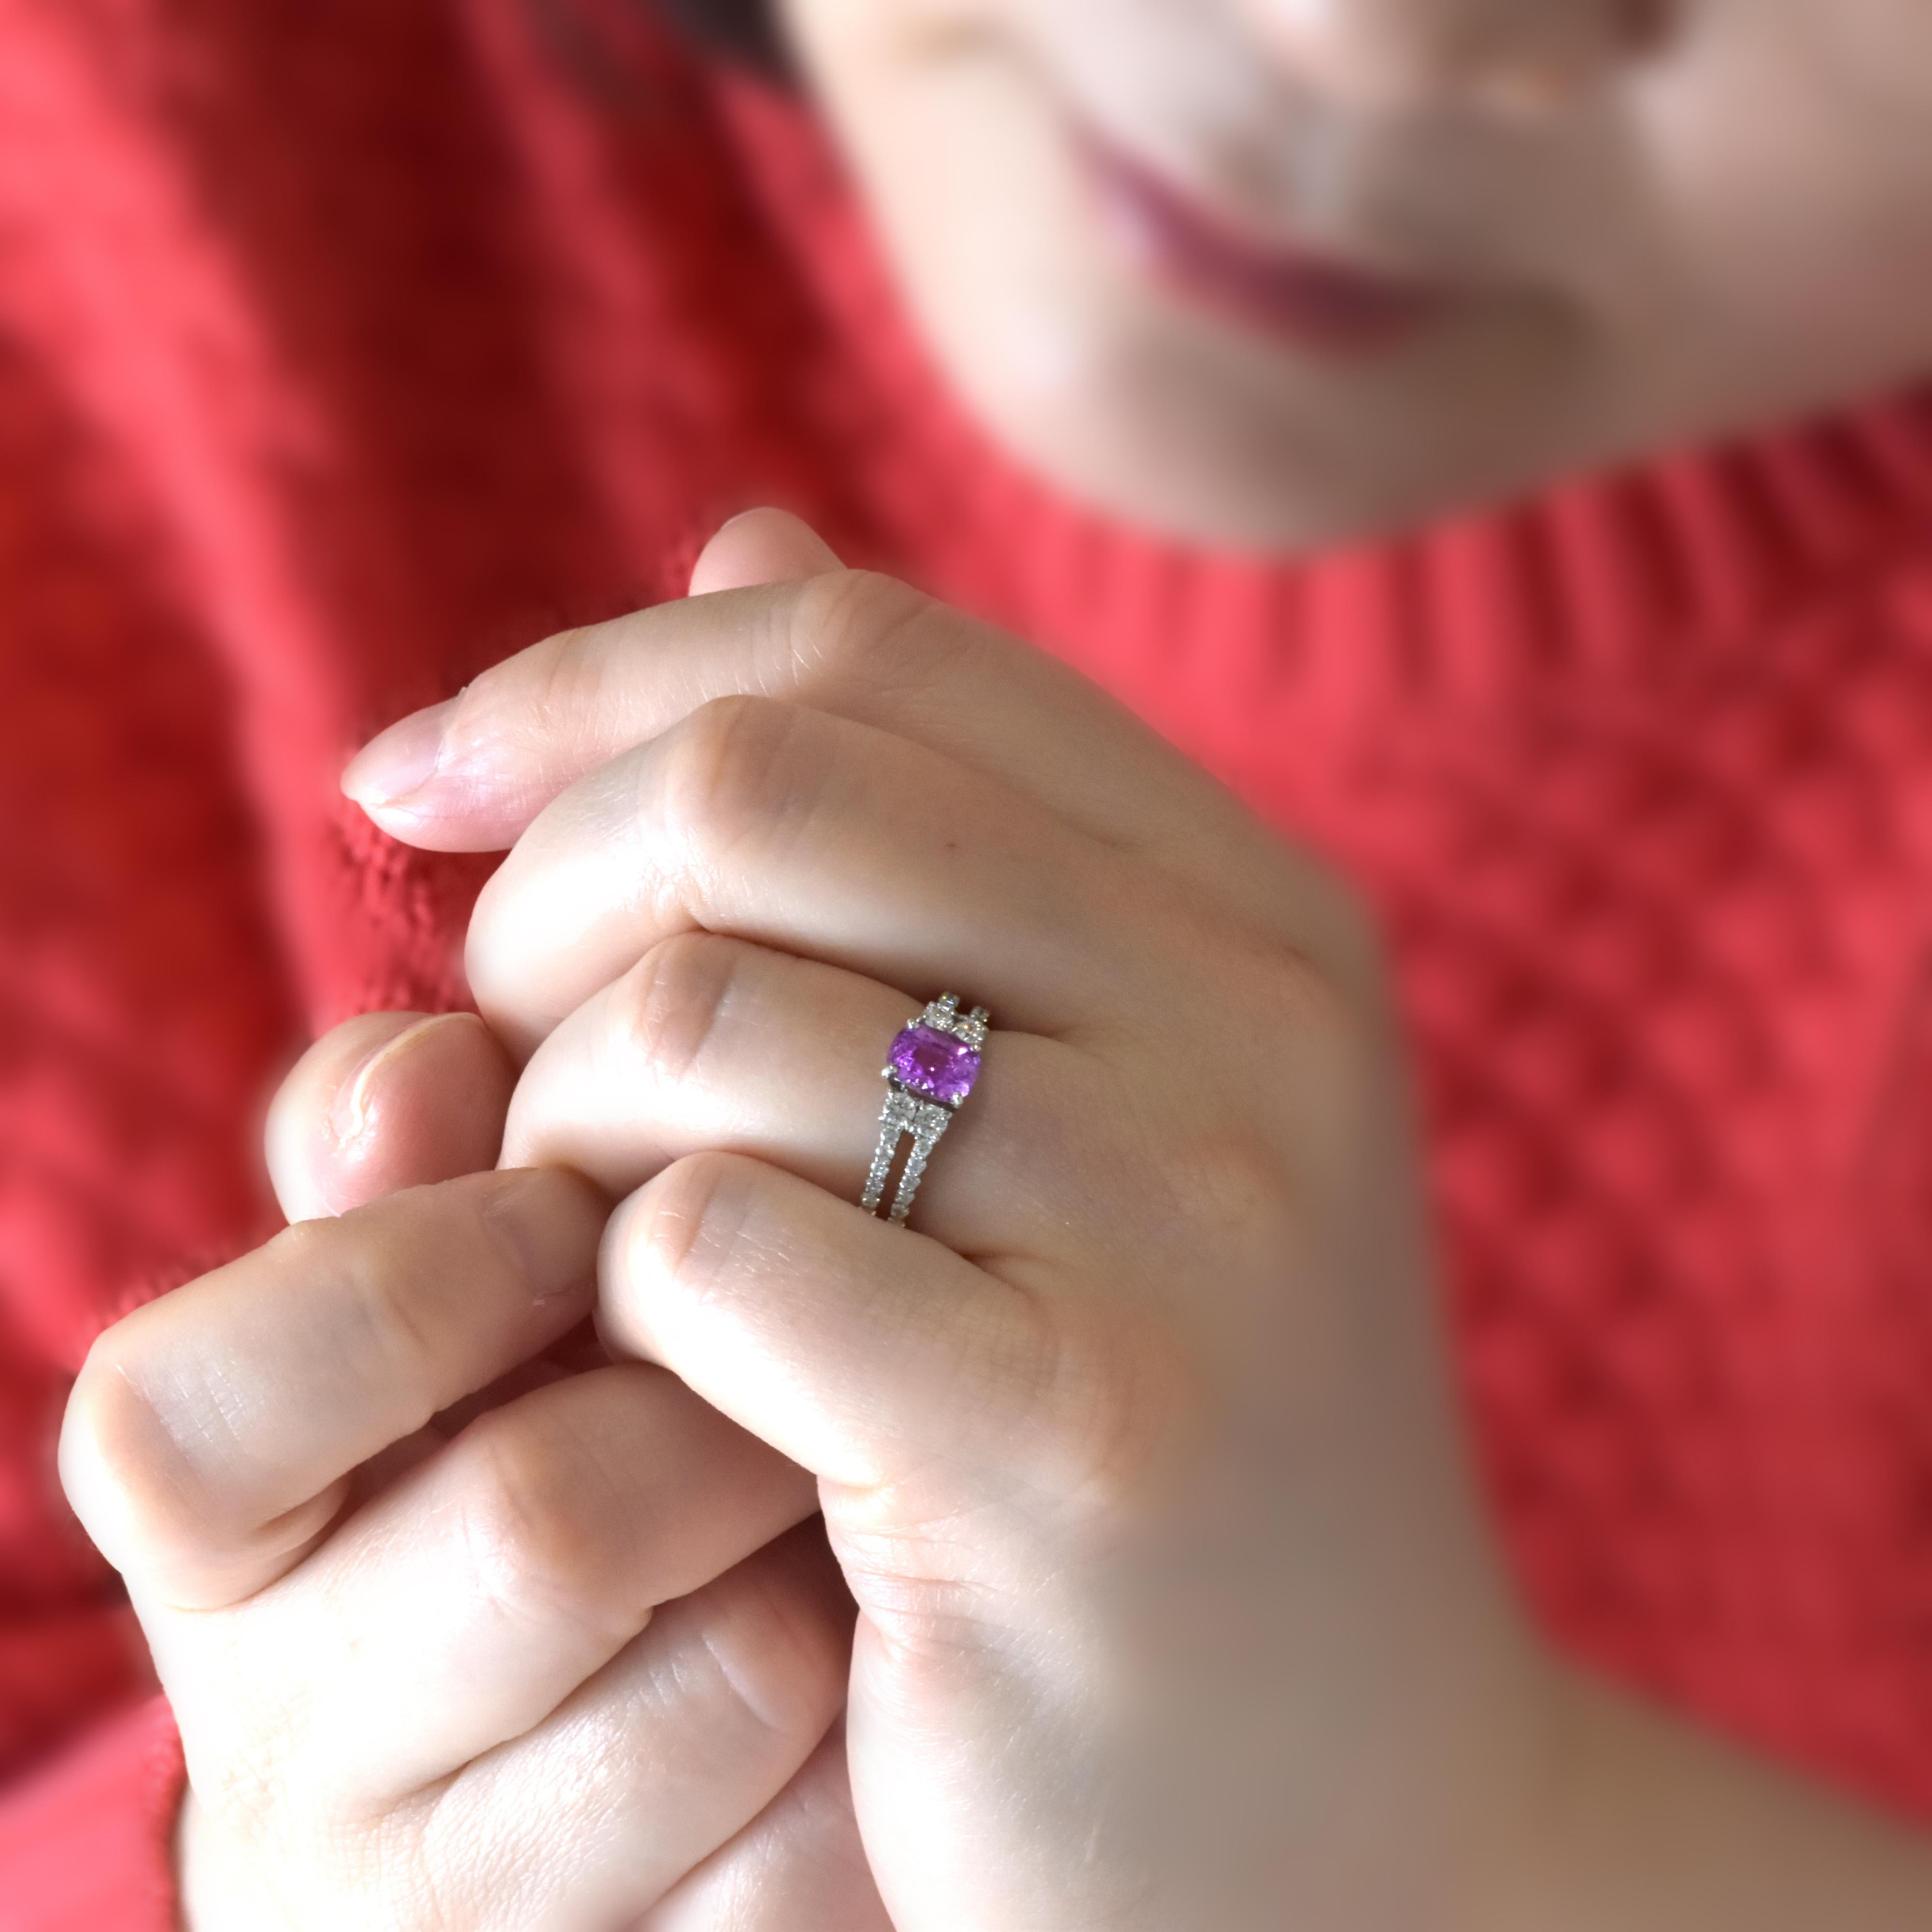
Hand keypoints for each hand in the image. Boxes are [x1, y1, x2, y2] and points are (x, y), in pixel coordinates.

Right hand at [58, 1003, 883, 1930]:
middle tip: (755, 1361)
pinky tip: (858, 1655)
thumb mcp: (446, 1308)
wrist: (624, 1757)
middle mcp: (288, 1753)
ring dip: (816, 1540)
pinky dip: (871, 1718)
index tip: (561, 1216)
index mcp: (214, 1552)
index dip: (409, 1280)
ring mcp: (458, 1908)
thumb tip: (426, 1066)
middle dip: (704, 1405)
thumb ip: (414, 1174)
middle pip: (543, 1520)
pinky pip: (818, 1835)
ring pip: (734, 1671)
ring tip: (817, 1496)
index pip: (184, 1416)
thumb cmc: (541, 1447)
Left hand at [341, 511, 1550, 1927]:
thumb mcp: (1086, 1102)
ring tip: (596, 1254)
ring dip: (558, 1131)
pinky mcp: (1074, 1443)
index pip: (865, 651)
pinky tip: (664, 1395)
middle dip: (542, 900)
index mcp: (1262, 917)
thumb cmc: (1153, 1440)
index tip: (416, 784)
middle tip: (503, 1060)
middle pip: (758, 786)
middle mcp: (1260, 1028)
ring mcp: (1190, 1229)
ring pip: (693, 1019)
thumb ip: (922, 821)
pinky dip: (610, 1301)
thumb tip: (737, 536)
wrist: (1349, 1816)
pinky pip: (700, 1244)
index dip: (598, 679)